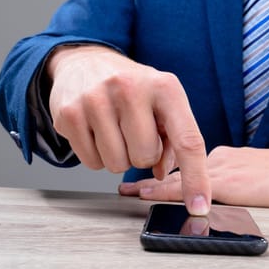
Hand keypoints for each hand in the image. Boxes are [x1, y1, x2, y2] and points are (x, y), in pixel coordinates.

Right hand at [47, 45, 210, 214]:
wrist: (87, 62)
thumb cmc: (134, 88)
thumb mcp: (164, 103)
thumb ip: (174, 140)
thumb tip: (163, 175)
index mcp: (166, 87)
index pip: (187, 140)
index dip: (195, 178)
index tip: (200, 206)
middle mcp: (131, 88)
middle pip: (145, 158)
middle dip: (143, 155)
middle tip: (135, 133)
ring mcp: (96, 99)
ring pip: (117, 165)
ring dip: (119, 157)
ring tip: (116, 129)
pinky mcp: (68, 113)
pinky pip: (90, 163)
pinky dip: (97, 156)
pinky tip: (97, 131)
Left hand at [119, 144, 268, 207]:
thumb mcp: (259, 173)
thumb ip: (237, 177)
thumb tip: (219, 189)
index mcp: (228, 157)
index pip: (190, 162)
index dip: (166, 170)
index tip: (146, 177)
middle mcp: (222, 159)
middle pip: (179, 168)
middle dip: (153, 177)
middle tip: (127, 186)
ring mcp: (226, 169)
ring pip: (180, 176)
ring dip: (155, 185)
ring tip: (131, 191)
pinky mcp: (232, 183)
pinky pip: (192, 188)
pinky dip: (170, 191)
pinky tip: (153, 196)